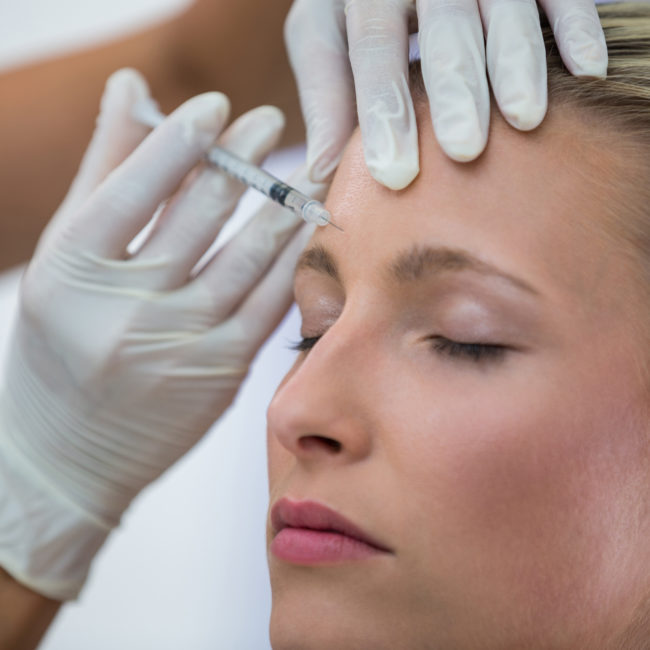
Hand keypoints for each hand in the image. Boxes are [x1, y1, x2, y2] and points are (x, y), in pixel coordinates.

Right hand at [0, 69, 323, 599]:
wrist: (68, 452)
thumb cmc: (61, 345)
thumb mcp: (66, 257)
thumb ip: (105, 170)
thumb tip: (132, 87)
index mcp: (73, 273)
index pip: (134, 188)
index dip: (181, 139)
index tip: (218, 105)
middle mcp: (127, 310)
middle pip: (200, 217)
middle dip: (244, 161)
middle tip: (270, 122)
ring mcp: (181, 345)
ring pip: (248, 259)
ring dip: (283, 207)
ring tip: (305, 171)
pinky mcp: (222, 373)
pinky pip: (268, 304)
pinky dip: (290, 261)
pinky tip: (305, 230)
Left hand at [285, 0, 607, 188]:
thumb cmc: (357, 8)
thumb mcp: (325, 35)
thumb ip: (326, 97)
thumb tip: (320, 172)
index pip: (373, 48)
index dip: (385, 109)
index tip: (394, 173)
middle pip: (443, 26)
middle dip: (456, 88)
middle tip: (463, 149)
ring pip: (504, 7)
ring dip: (517, 61)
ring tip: (525, 117)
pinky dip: (574, 28)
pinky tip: (586, 70)